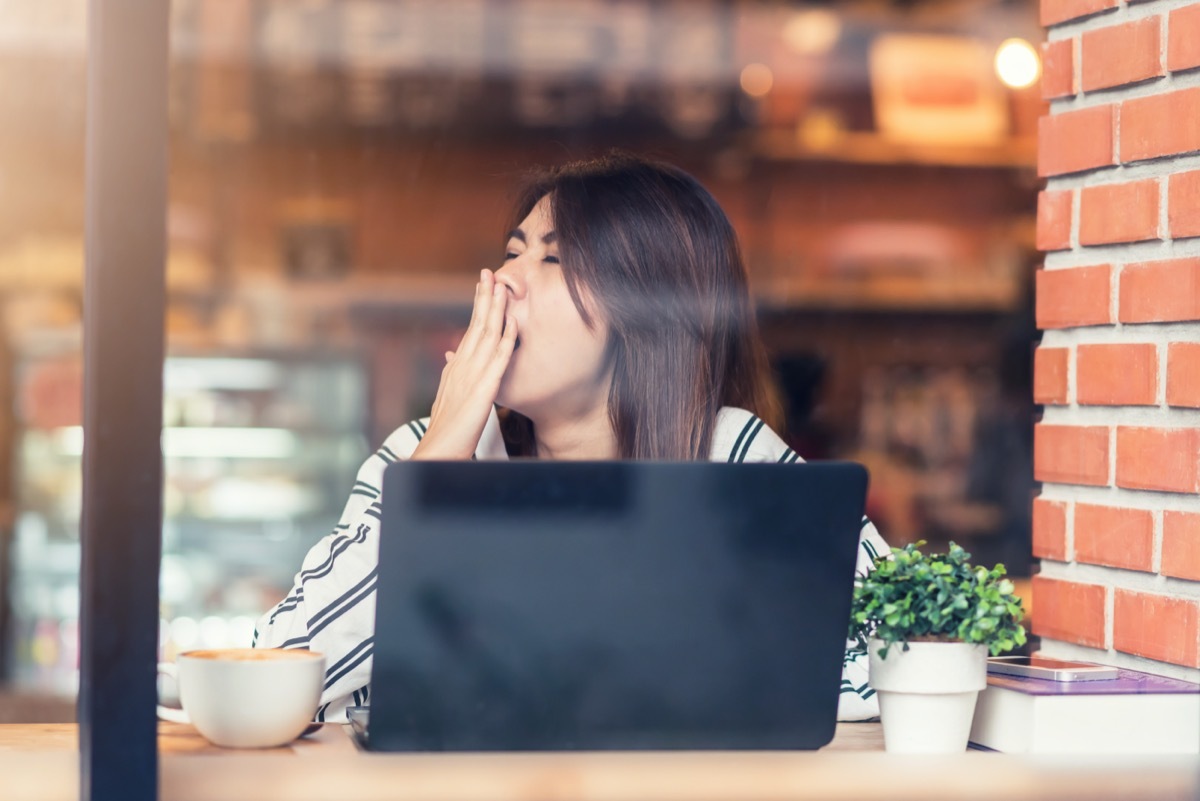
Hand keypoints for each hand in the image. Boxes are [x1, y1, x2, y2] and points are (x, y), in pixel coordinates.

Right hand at [411, 269, 517, 459]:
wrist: (436, 454)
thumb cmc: (445, 432)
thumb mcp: (448, 397)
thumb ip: (452, 376)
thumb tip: (450, 357)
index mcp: (456, 368)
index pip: (469, 331)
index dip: (477, 307)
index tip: (482, 285)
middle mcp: (462, 367)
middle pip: (475, 325)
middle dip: (484, 297)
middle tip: (490, 271)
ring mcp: (471, 377)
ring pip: (485, 336)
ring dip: (495, 309)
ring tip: (501, 286)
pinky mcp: (482, 392)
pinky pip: (497, 361)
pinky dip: (506, 340)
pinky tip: (514, 323)